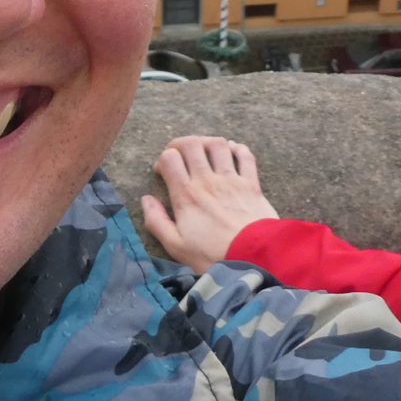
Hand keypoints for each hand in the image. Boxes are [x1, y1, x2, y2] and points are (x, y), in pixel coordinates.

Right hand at [139, 135, 280, 270]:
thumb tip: (146, 200)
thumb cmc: (213, 255)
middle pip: (192, 144)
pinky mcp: (251, 184)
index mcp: (186, 195)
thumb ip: (157, 221)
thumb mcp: (176, 246)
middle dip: (181, 144)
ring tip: (203, 152)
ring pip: (218, 145)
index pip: (170, 158)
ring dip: (207, 143)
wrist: (254, 257)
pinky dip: (238, 149)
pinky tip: (232, 152)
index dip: (163, 160)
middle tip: (179, 155)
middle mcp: (207, 181)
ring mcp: (231, 180)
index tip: (163, 172)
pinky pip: (245, 156)